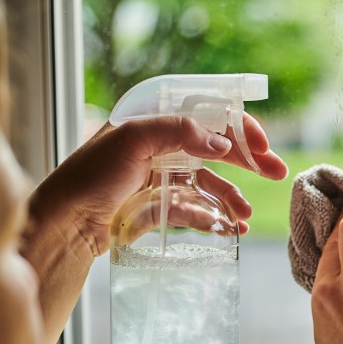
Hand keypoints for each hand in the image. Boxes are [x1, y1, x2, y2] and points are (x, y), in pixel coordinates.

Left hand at [31, 113, 287, 257]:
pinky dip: (216, 218)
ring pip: (210, 183)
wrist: (65, 224)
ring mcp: (161, 178)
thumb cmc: (90, 176)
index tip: (261, 142)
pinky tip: (231, 229)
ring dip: (233, 196)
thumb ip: (178, 131)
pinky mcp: (159, 207)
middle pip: (215, 148)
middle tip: (278, 172)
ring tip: (246, 215)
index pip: (206, 114)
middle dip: (248, 160)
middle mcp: (160, 146)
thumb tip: (221, 142)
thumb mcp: (131, 139)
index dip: (237, 125)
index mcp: (153, 120)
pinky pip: (197, 209)